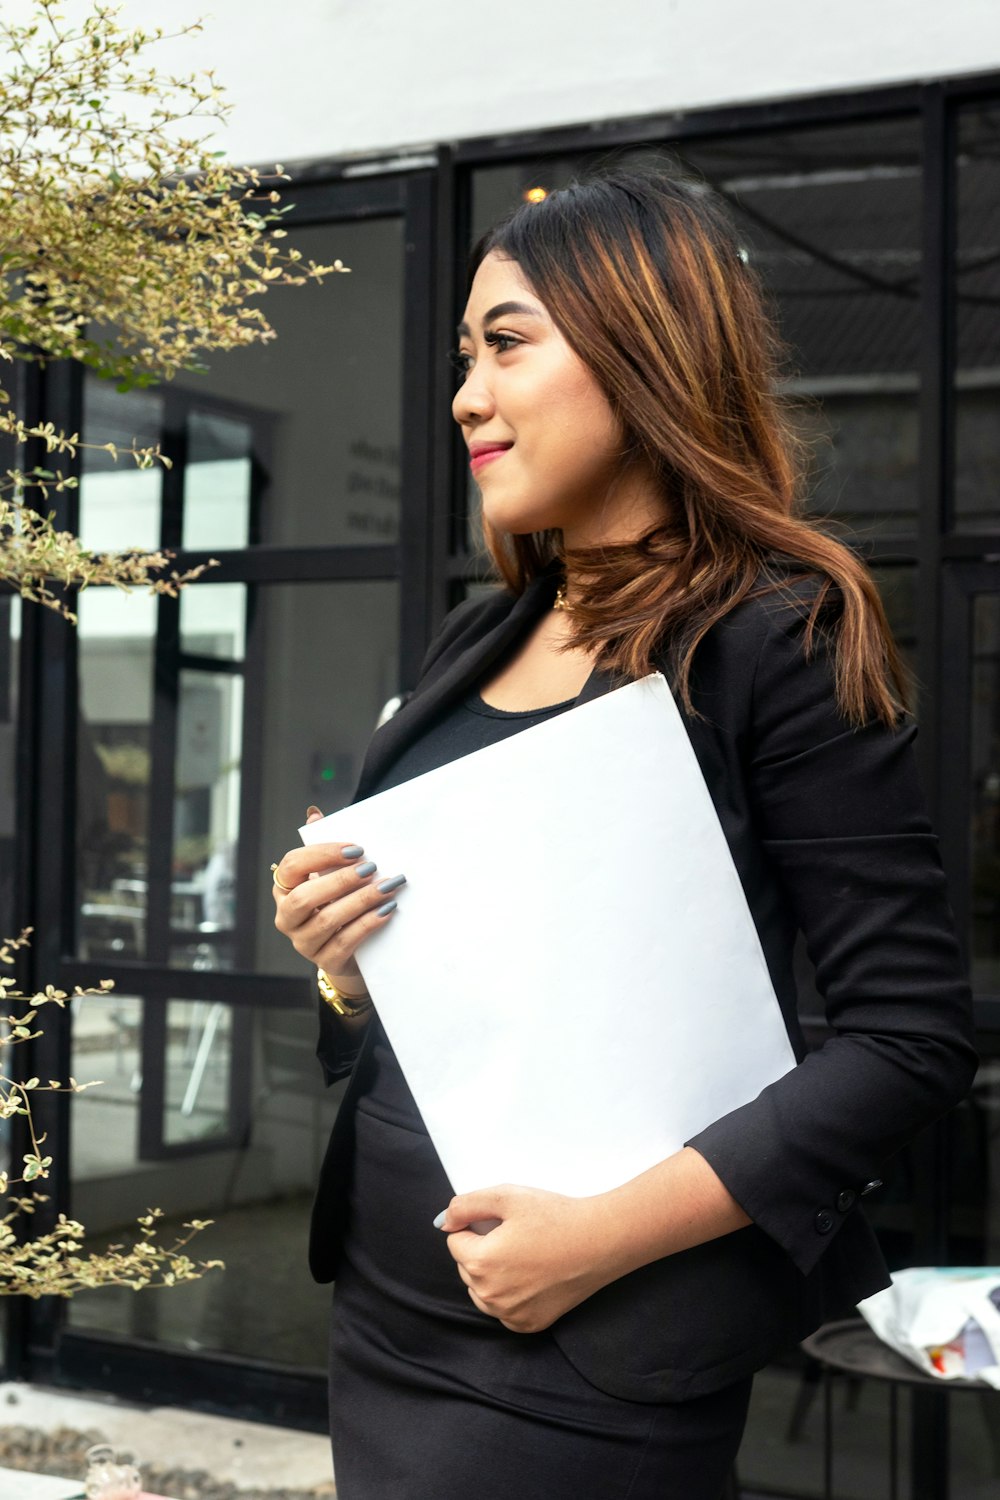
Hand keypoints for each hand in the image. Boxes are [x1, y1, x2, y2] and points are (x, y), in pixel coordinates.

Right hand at [272, 806, 403, 977]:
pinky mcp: (324, 961)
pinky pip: (345, 942)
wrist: (352, 951)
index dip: (323, 854)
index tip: (356, 849)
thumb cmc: (339, 902)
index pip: (293, 866)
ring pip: (327, 920)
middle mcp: (287, 916)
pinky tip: (387, 910)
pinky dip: (368, 924)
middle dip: (341, 880)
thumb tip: (314, 814)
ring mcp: (303, 942)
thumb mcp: (331, 874)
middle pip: (305, 897)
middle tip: (372, 868)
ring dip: (360, 901)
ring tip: (387, 887)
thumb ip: (324, 848)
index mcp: (285, 888)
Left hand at [436, 1184, 618, 1332]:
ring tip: (522, 1254)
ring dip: (491, 1274)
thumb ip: (465, 1205)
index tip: (500, 1221)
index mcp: (480, 1263)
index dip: (474, 1226)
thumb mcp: (507, 1196)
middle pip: (466, 1267)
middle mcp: (490, 1296)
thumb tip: (443, 1221)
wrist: (600, 1242)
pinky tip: (530, 1276)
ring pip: (481, 1291)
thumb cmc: (555, 1217)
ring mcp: (510, 1314)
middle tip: (514, 1234)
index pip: (455, 1241)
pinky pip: (503, 1310)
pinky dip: (508, 1295)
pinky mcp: (529, 1325)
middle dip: (481, 1249)